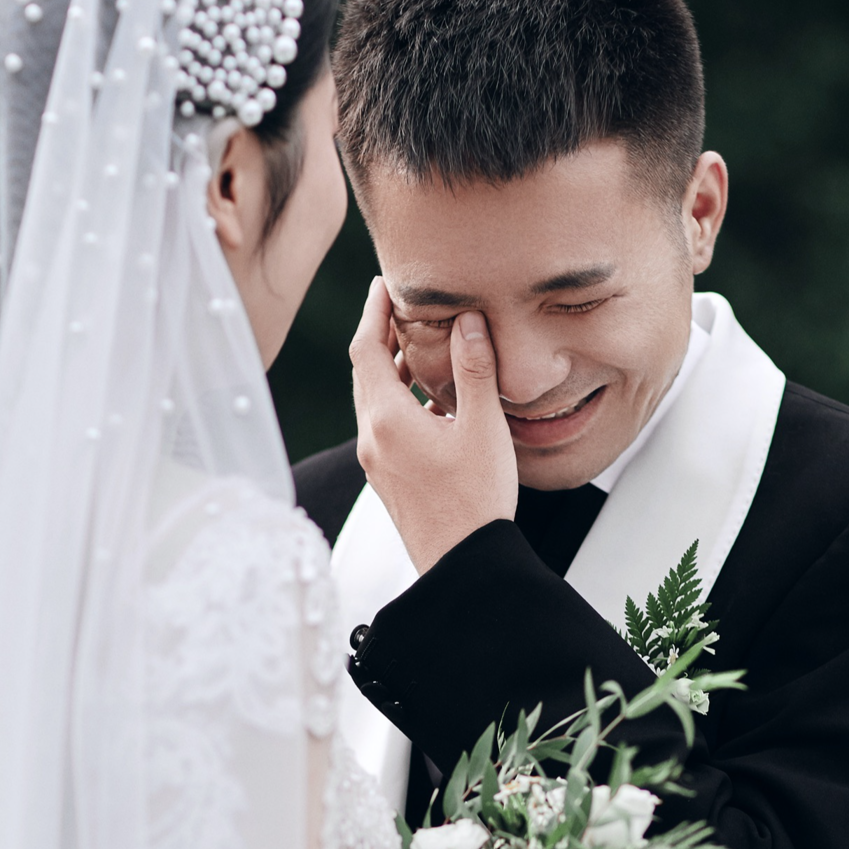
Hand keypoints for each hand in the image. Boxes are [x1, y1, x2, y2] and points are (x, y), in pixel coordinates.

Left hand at [350, 277, 518, 572]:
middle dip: (380, 336)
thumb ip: (474, 370)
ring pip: (373, 401)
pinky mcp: (387, 478)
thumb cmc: (476, 500)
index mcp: (387, 419)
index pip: (365, 349)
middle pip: (365, 373)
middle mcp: (372, 438)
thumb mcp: (483, 428)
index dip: (373, 312)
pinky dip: (399, 401)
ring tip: (421, 347)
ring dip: (392, 370)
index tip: (384, 285)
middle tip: (402, 307)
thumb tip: (468, 321)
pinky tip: (431, 402)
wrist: (462, 563)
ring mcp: (376, 461)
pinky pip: (384, 426)